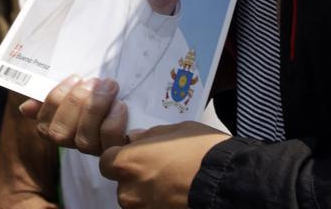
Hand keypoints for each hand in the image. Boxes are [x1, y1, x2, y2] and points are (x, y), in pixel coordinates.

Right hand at [20, 76, 127, 156]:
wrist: (150, 102)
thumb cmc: (111, 91)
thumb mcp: (86, 87)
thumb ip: (58, 95)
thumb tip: (26, 107)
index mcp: (67, 125)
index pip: (45, 125)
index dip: (54, 102)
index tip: (74, 77)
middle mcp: (79, 141)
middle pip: (60, 134)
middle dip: (75, 102)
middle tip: (93, 81)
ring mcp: (98, 149)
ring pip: (83, 140)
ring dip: (94, 108)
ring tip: (109, 86)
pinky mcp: (120, 151)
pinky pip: (109, 143)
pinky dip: (113, 121)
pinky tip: (121, 105)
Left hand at [100, 122, 226, 208]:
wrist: (224, 182)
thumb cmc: (198, 149)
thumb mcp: (174, 130)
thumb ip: (149, 136)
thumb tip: (135, 139)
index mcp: (127, 162)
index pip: (106, 160)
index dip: (118, 155)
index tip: (133, 151)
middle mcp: (129, 190)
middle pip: (121, 183)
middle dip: (134, 175)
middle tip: (156, 166)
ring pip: (136, 199)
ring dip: (146, 191)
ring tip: (169, 180)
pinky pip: (150, 208)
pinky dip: (158, 202)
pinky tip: (175, 192)